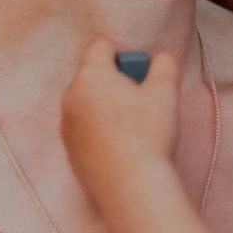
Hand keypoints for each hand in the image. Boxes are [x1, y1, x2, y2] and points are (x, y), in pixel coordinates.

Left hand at [61, 34, 179, 209]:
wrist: (131, 187)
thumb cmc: (147, 135)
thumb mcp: (166, 91)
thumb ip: (164, 64)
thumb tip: (159, 59)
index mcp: (91, 76)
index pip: (102, 46)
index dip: (125, 54)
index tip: (140, 75)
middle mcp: (70, 97)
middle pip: (93, 74)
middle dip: (116, 81)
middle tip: (141, 102)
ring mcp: (66, 126)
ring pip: (87, 103)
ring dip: (107, 106)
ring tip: (133, 128)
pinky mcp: (69, 151)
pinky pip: (84, 129)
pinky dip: (99, 131)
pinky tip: (122, 146)